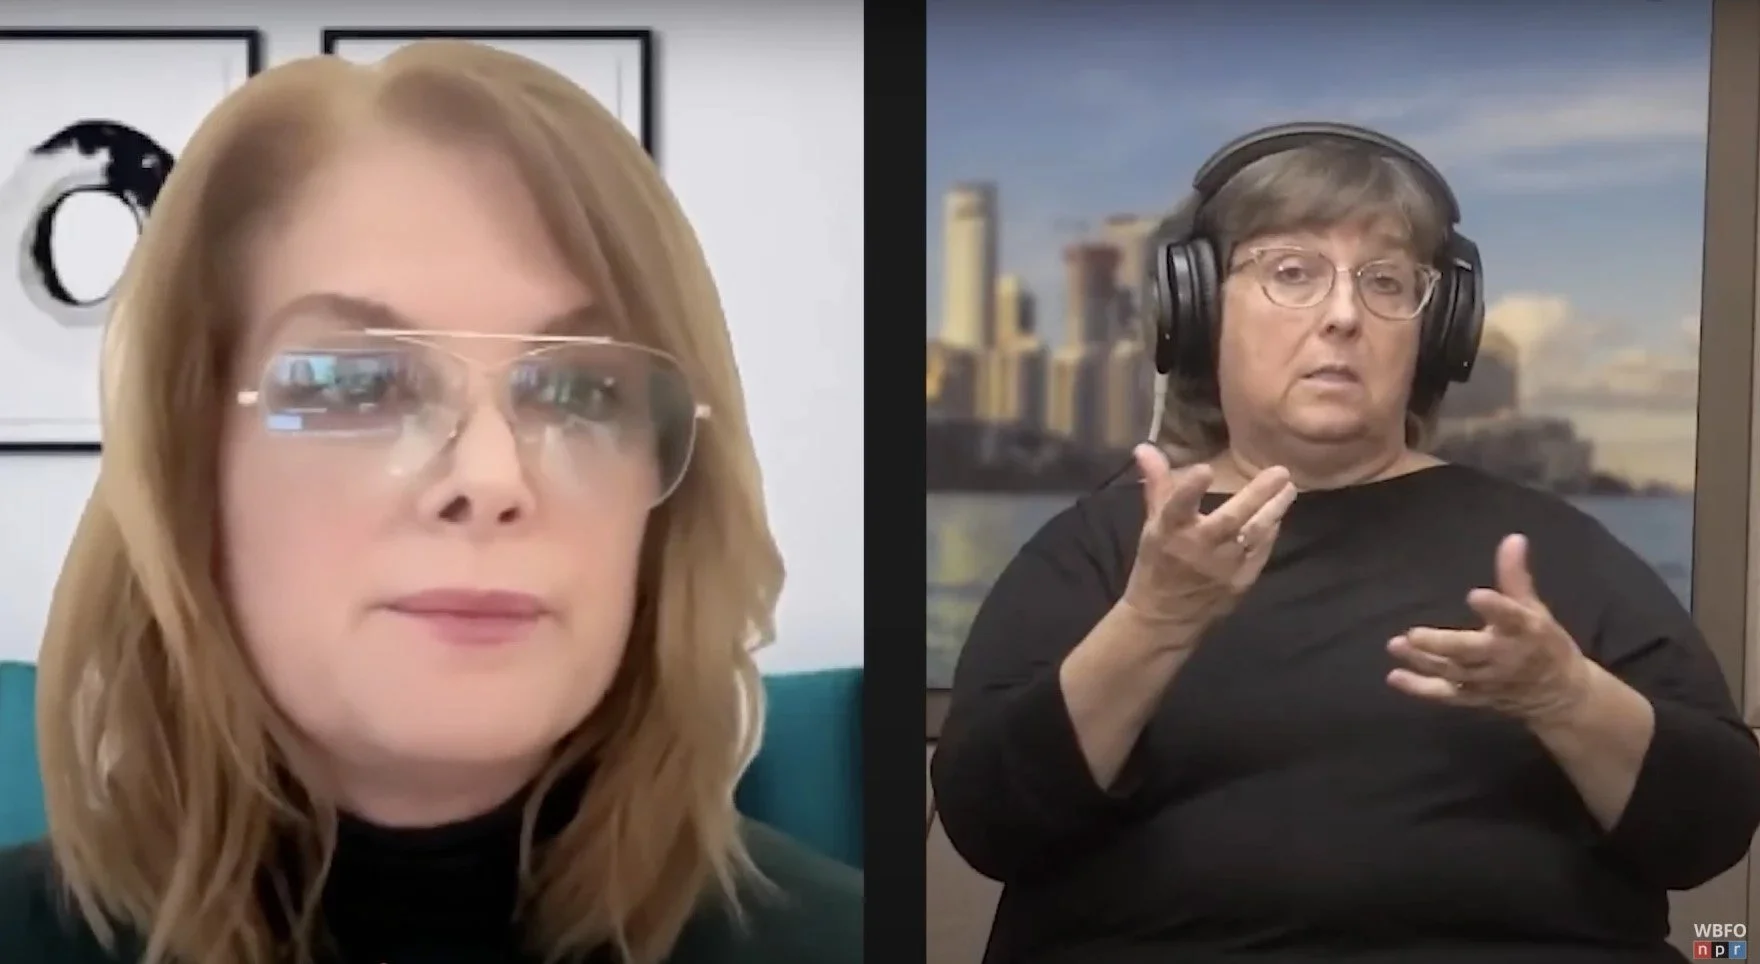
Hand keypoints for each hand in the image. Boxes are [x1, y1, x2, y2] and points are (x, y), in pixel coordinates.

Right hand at [1118, 444, 1297, 630]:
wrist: (1165, 618)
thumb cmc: (1157, 564)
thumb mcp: (1152, 524)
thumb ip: (1157, 484)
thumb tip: (1146, 447)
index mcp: (1168, 533)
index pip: (1177, 507)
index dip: (1190, 489)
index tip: (1205, 470)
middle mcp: (1197, 549)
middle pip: (1230, 519)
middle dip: (1256, 495)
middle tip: (1281, 472)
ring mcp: (1222, 568)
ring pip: (1254, 534)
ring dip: (1274, 510)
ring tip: (1289, 489)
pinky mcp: (1240, 582)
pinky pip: (1260, 552)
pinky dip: (1270, 533)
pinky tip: (1278, 516)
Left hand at [1387, 533, 1592, 722]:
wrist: (1560, 695)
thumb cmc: (1544, 644)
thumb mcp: (1534, 609)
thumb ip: (1515, 576)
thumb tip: (1513, 538)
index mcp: (1524, 631)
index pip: (1510, 618)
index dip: (1495, 608)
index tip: (1475, 595)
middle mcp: (1503, 657)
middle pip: (1470, 652)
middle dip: (1442, 644)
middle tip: (1413, 634)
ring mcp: (1487, 680)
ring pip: (1452, 672)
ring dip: (1423, 661)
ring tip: (1395, 645)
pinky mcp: (1475, 697)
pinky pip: (1446, 694)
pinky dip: (1420, 688)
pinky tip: (1395, 677)